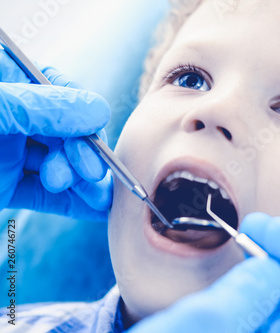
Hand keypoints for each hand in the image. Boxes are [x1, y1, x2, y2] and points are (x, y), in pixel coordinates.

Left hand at [0, 50, 111, 220]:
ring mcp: (9, 153)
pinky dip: (73, 204)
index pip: (56, 86)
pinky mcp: (6, 187)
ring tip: (91, 196)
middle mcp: (13, 118)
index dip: (81, 110)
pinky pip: (46, 197)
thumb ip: (43, 107)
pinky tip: (98, 211)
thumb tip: (98, 112)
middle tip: (87, 172)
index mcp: (7, 84)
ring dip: (81, 183)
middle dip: (81, 154)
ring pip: (60, 165)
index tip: (92, 133)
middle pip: (64, 130)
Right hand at [128, 213, 279, 331]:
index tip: (279, 236)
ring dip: (273, 261)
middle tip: (266, 224)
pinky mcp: (236, 329)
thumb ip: (232, 308)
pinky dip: (255, 272)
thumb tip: (272, 271)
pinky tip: (246, 250)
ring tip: (255, 229)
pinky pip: (258, 303)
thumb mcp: (181, 332)